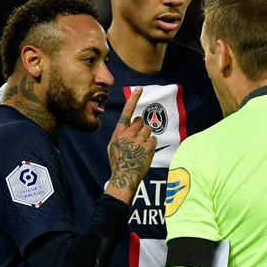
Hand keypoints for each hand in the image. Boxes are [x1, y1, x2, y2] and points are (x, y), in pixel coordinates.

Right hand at [105, 87, 157, 203]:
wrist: (124, 177)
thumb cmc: (117, 162)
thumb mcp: (112, 145)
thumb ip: (120, 134)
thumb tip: (126, 128)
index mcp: (119, 131)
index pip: (128, 110)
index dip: (134, 98)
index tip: (140, 89)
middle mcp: (129, 133)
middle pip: (140, 121)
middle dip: (140, 127)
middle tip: (137, 139)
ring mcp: (140, 139)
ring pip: (148, 129)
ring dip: (146, 135)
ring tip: (140, 147)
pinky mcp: (149, 146)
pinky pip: (154, 139)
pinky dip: (151, 144)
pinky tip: (145, 152)